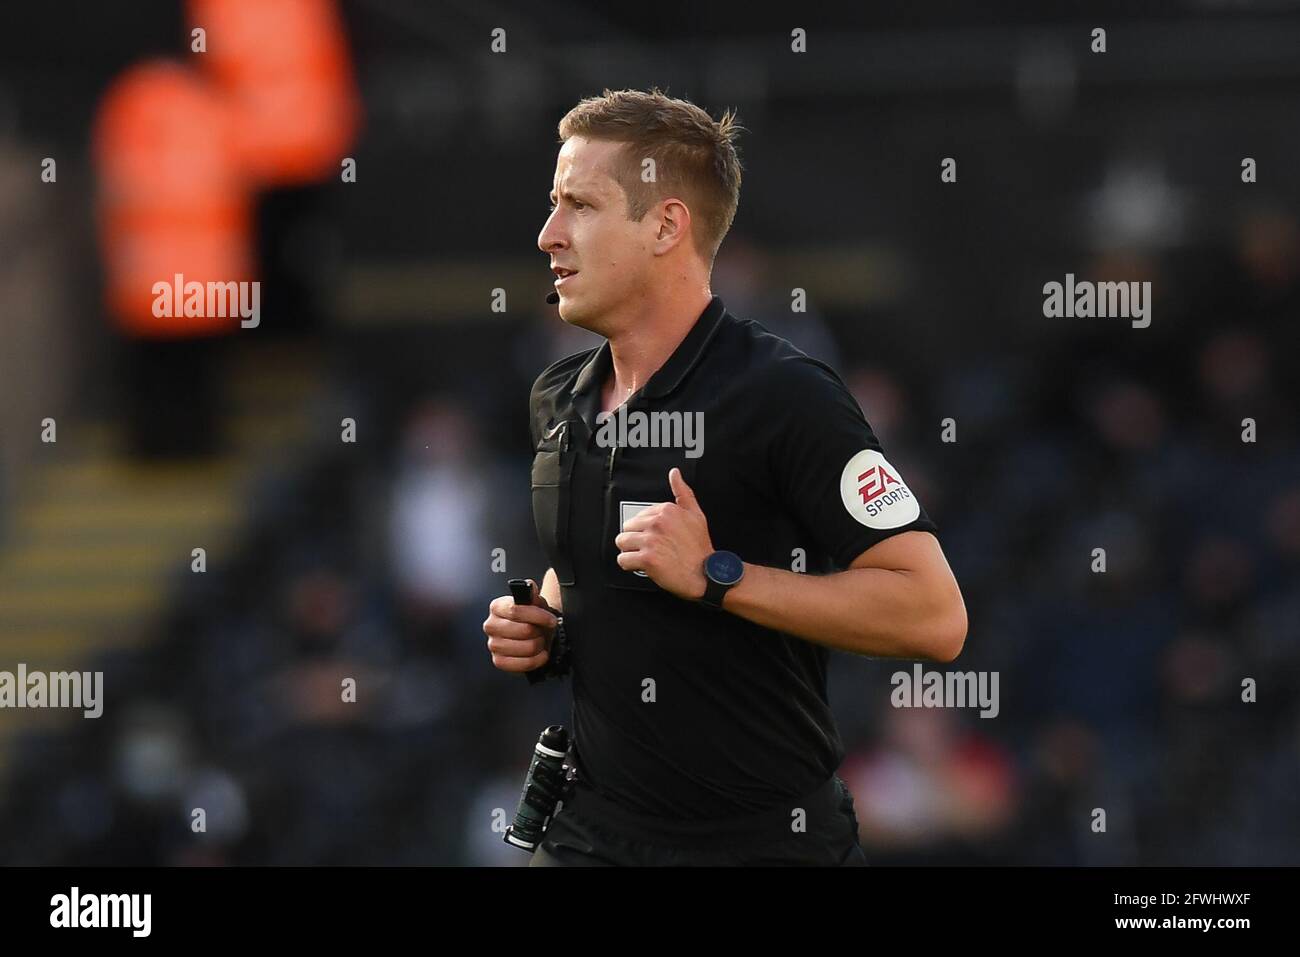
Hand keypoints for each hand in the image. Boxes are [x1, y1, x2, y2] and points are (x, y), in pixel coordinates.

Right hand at [482, 578, 557, 672]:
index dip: (537, 616)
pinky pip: (522, 664)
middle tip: (542, 631)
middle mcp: (491, 625)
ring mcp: (493, 645)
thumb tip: (530, 586)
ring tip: (539, 641)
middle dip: (539, 631)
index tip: (551, 620)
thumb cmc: (532, 617)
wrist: (533, 633)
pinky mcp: (499, 661)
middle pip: (523, 630)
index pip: (516, 610)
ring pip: (526, 648)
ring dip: (539, 645)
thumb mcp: (535, 602)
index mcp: (497, 607)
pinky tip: (540, 654)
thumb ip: (532, 594)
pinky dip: (536, 660)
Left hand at [614, 467, 713, 600]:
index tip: (656, 537)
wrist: (706, 574)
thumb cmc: (700, 548)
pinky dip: (629, 565)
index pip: (639, 515)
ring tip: (644, 556)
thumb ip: (683, 492)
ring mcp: (651, 541)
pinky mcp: (647, 559)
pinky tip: (641, 565)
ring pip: (622, 542)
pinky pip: (623, 560)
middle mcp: (658, 523)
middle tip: (650, 548)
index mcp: (667, 510)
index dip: (646, 529)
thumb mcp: (696, 514)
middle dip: (636, 539)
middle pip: (627, 527)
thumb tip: (675, 474)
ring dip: (630, 551)